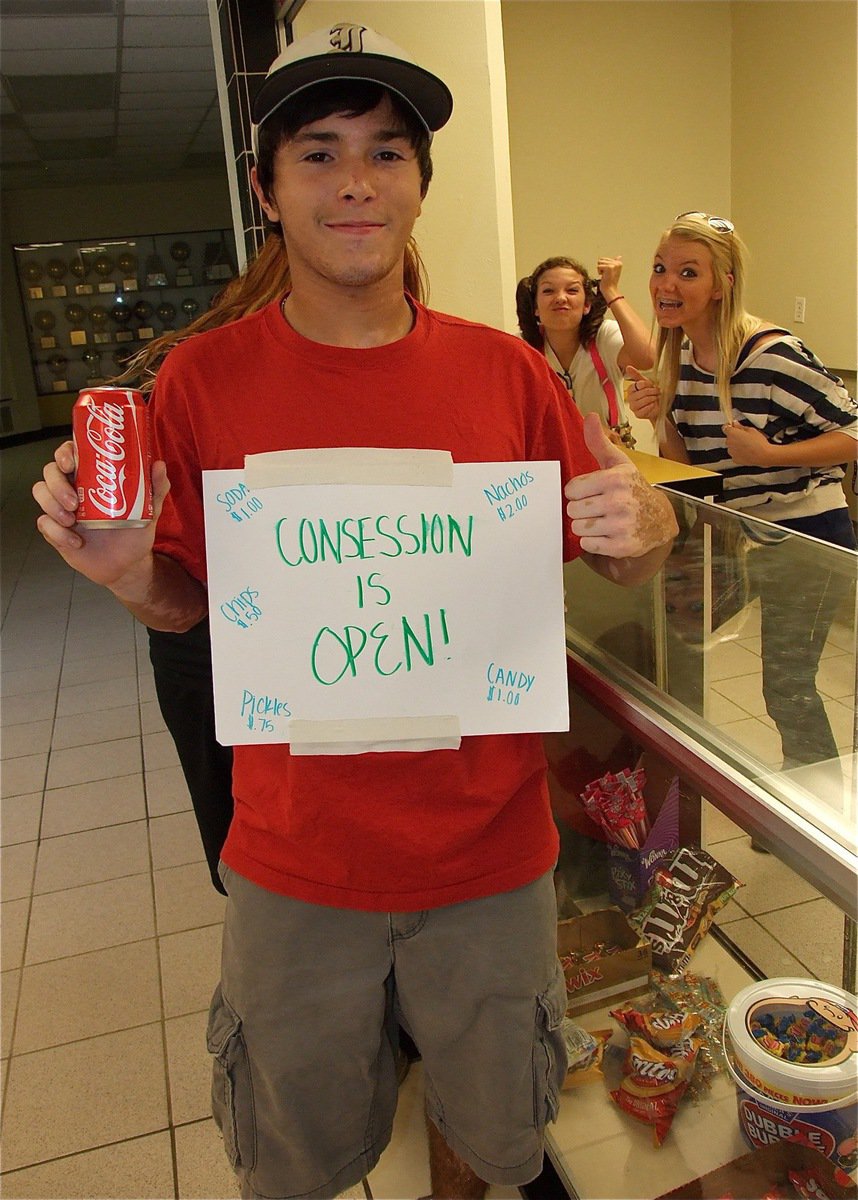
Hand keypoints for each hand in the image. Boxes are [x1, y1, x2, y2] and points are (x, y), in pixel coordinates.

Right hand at [33, 439, 170, 588]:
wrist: (127, 565)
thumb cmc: (135, 532)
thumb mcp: (150, 510)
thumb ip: (156, 488)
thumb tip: (159, 465)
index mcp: (91, 478)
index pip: (69, 454)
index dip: (64, 453)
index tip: (70, 462)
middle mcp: (73, 489)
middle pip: (50, 472)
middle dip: (56, 484)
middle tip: (74, 502)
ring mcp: (62, 508)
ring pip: (41, 492)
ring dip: (52, 505)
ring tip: (72, 521)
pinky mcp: (55, 530)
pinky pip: (44, 524)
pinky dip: (57, 532)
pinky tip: (76, 542)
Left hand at [565, 413, 676, 557]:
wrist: (660, 519)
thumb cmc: (632, 488)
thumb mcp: (618, 464)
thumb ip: (599, 443)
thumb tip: (589, 416)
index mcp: (614, 479)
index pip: (571, 490)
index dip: (577, 492)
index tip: (590, 492)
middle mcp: (618, 501)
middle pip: (572, 510)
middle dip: (581, 510)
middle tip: (596, 508)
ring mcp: (621, 525)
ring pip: (578, 528)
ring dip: (586, 527)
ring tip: (602, 521)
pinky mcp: (621, 546)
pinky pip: (588, 545)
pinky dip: (593, 542)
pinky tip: (607, 533)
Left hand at [596, 255, 622, 300]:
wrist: (610, 289)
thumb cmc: (610, 282)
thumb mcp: (614, 270)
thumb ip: (615, 262)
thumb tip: (620, 256)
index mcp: (619, 263)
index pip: (605, 259)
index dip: (604, 266)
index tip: (608, 273)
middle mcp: (617, 262)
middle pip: (601, 259)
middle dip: (601, 267)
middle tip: (606, 274)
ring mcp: (613, 264)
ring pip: (599, 262)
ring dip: (600, 269)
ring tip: (605, 275)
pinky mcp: (609, 267)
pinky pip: (598, 266)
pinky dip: (599, 272)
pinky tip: (604, 276)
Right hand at [626, 365, 659, 422]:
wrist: (658, 406)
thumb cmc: (651, 394)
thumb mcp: (646, 383)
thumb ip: (636, 375)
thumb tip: (628, 367)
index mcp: (631, 390)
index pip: (636, 385)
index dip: (646, 384)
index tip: (652, 385)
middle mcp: (630, 398)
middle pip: (640, 393)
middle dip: (651, 391)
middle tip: (657, 391)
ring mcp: (633, 407)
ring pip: (643, 401)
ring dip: (652, 398)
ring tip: (656, 398)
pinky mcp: (638, 414)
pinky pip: (645, 409)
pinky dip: (651, 406)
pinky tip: (654, 404)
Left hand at [723, 421, 774, 465]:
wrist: (763, 455)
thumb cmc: (758, 443)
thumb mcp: (751, 430)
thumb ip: (740, 426)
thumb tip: (736, 424)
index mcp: (732, 433)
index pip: (725, 427)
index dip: (729, 426)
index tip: (733, 426)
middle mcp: (729, 443)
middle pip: (729, 437)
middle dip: (735, 436)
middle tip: (745, 436)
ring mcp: (731, 452)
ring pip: (731, 446)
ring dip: (736, 445)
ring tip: (747, 445)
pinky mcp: (735, 459)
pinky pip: (734, 454)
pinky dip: (738, 453)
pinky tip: (747, 451)